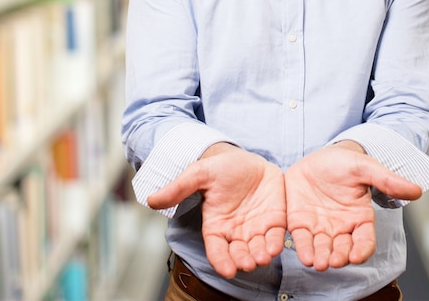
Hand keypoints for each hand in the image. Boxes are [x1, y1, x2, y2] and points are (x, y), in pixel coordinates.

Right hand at [148, 143, 286, 277]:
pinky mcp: (275, 220)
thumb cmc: (221, 168)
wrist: (247, 158)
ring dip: (261, 255)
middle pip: (238, 254)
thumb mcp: (199, 173)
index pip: (216, 250)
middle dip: (243, 260)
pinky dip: (277, 242)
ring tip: (263, 257)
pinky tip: (277, 245)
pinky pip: (276, 235)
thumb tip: (151, 200)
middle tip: (247, 263)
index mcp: (216, 226)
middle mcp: (236, 232)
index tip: (226, 270)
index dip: (221, 261)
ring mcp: (256, 228)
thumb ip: (179, 188)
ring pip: (258, 249)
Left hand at [285, 142, 421, 270]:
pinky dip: (302, 248)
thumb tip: (417, 190)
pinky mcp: (300, 223)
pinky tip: (304, 255)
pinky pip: (302, 239)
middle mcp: (341, 228)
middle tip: (333, 262)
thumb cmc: (344, 163)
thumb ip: (387, 180)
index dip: (362, 249)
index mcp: (360, 218)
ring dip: (320, 257)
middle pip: (342, 249)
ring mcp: (320, 227)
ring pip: (322, 248)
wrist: (317, 157)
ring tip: (317, 262)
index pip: (365, 240)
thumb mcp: (365, 167)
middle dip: (338, 257)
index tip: (356, 255)